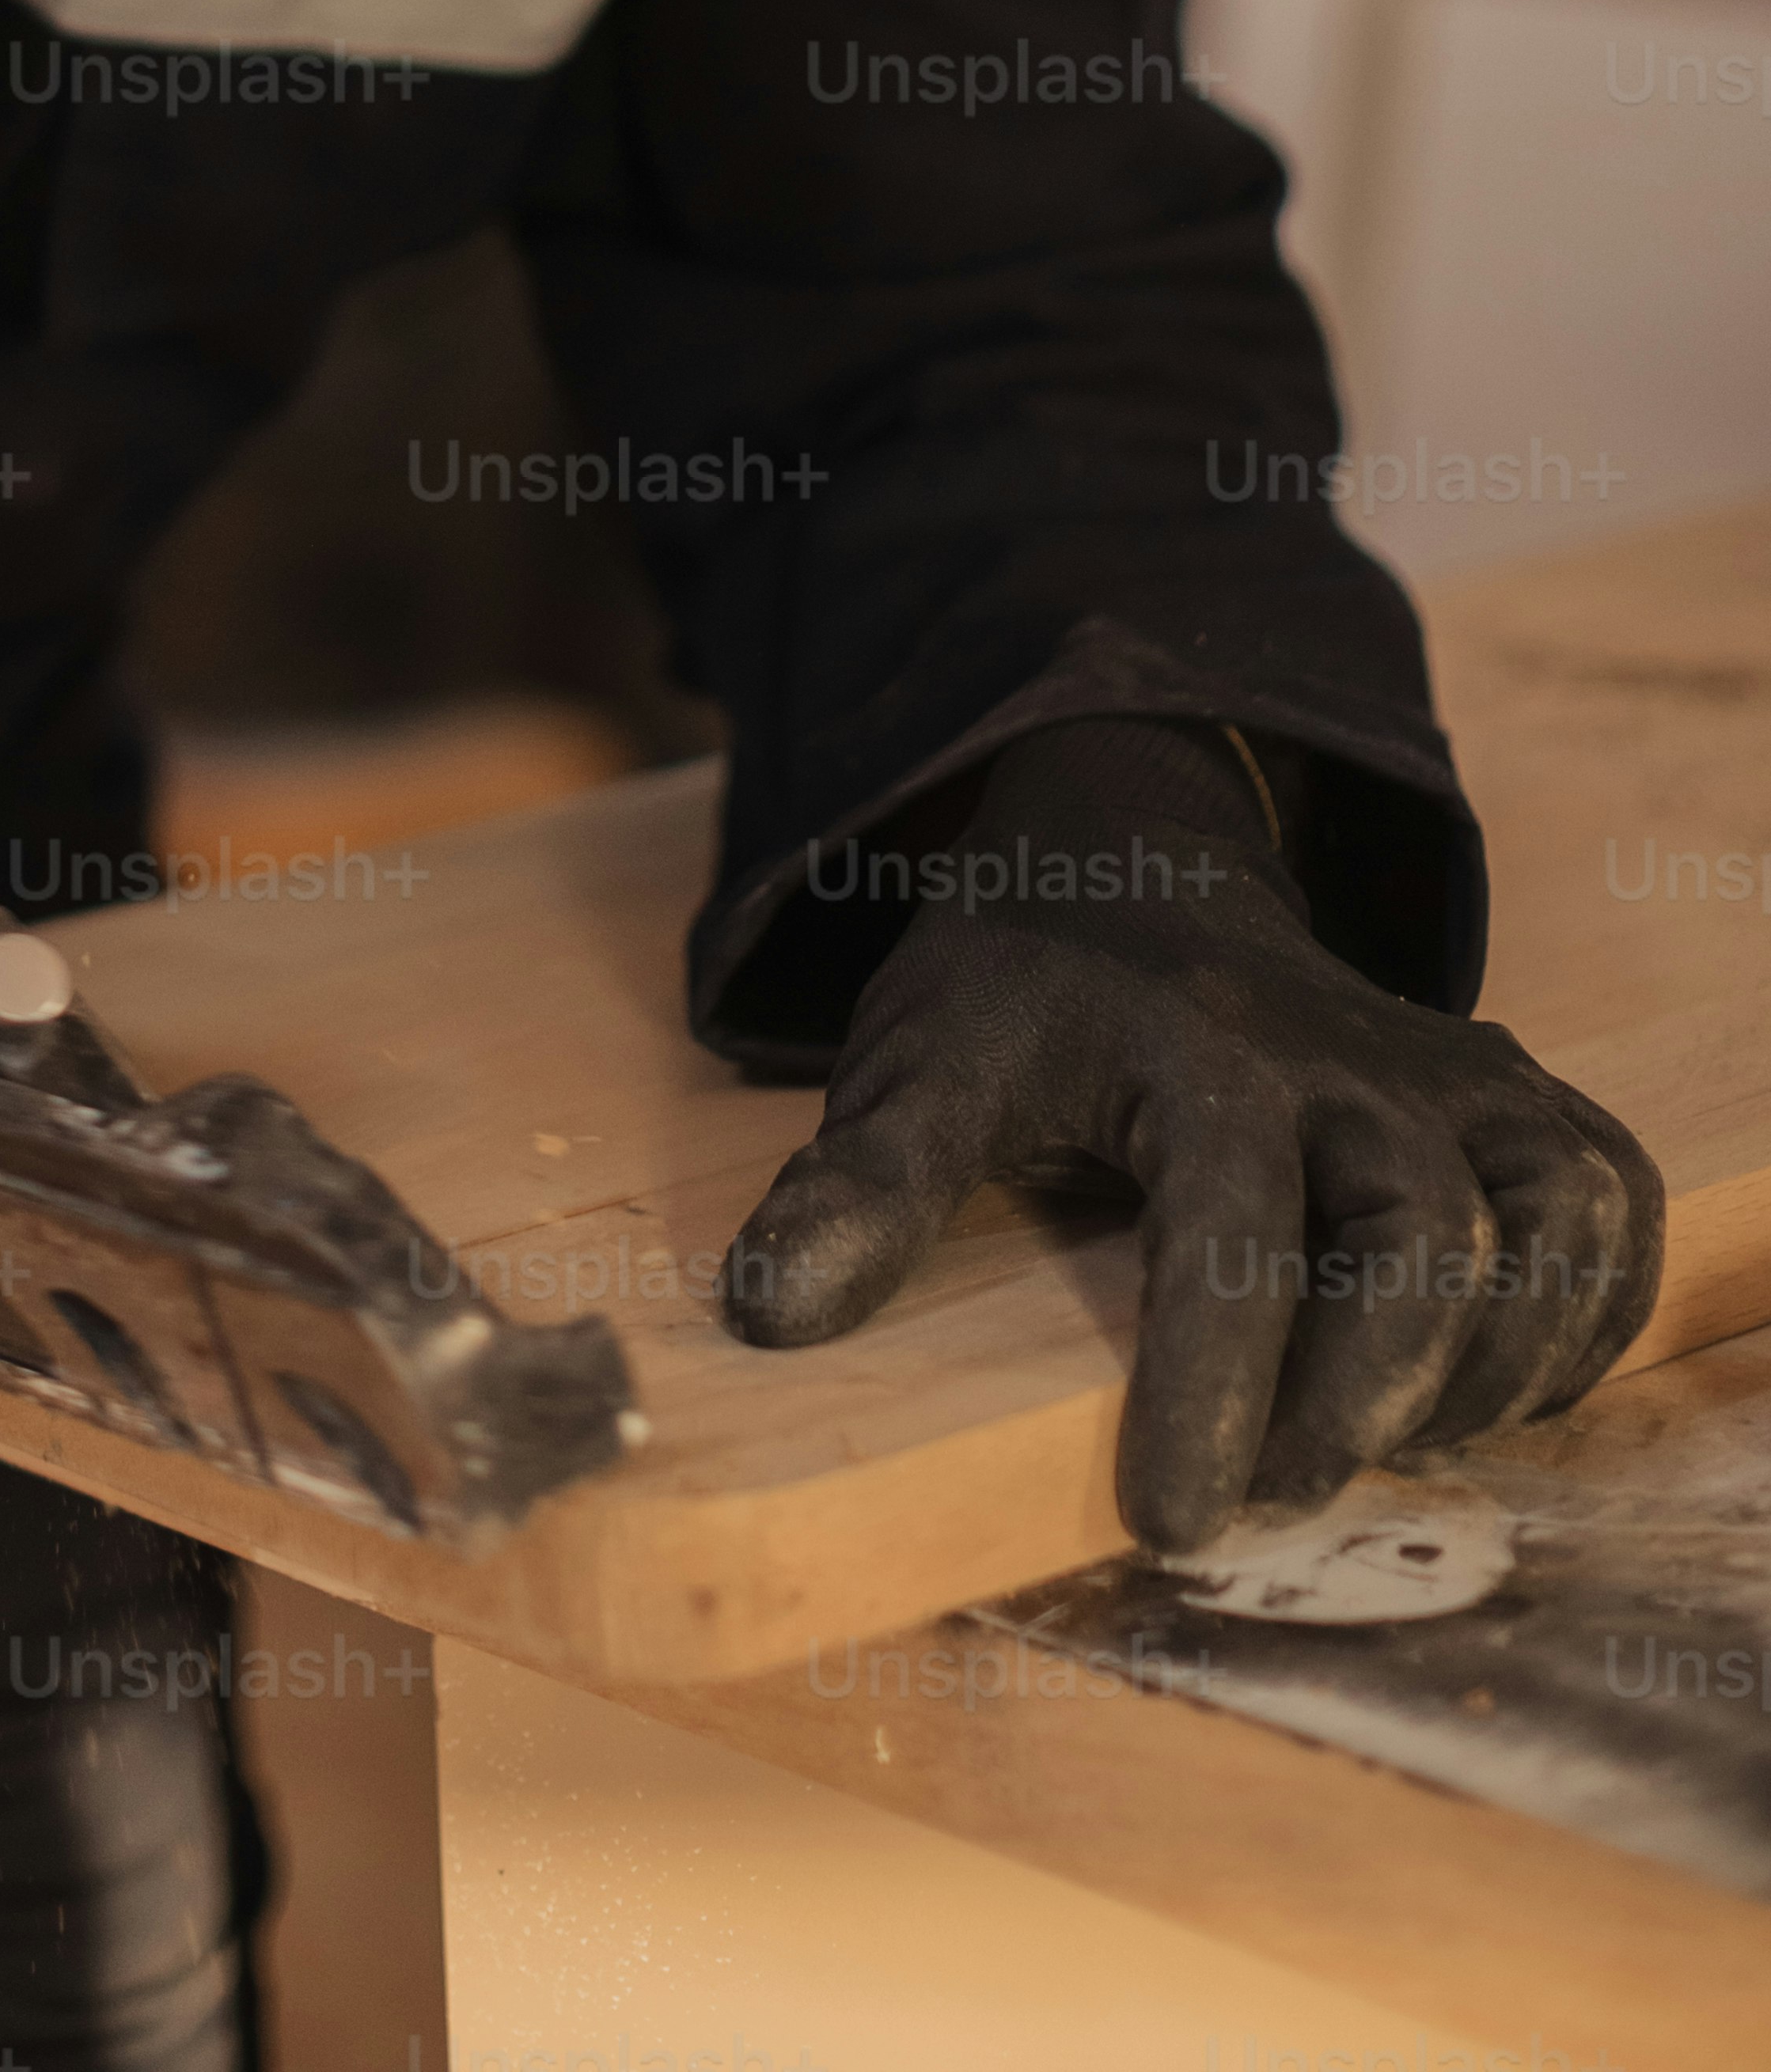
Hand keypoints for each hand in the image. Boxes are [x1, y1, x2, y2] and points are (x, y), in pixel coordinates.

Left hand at [727, 712, 1663, 1548]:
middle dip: (1358, 1398)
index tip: (1168, 1516)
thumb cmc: (1026, 986)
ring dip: (1478, 1372)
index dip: (1212, 1381)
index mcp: (1189, 1046)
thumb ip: (859, 1186)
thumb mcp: (922, 1059)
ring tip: (1373, 1446)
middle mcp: (1341, 1054)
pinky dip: (1585, 1310)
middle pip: (1414, 1237)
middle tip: (1271, 1501)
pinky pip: (1603, 1205)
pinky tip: (1493, 1384)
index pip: (1226, 1223)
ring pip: (1533, 1233)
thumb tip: (771, 1321)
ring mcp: (1442, 1073)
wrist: (1137, 858)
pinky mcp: (1510, 1097)